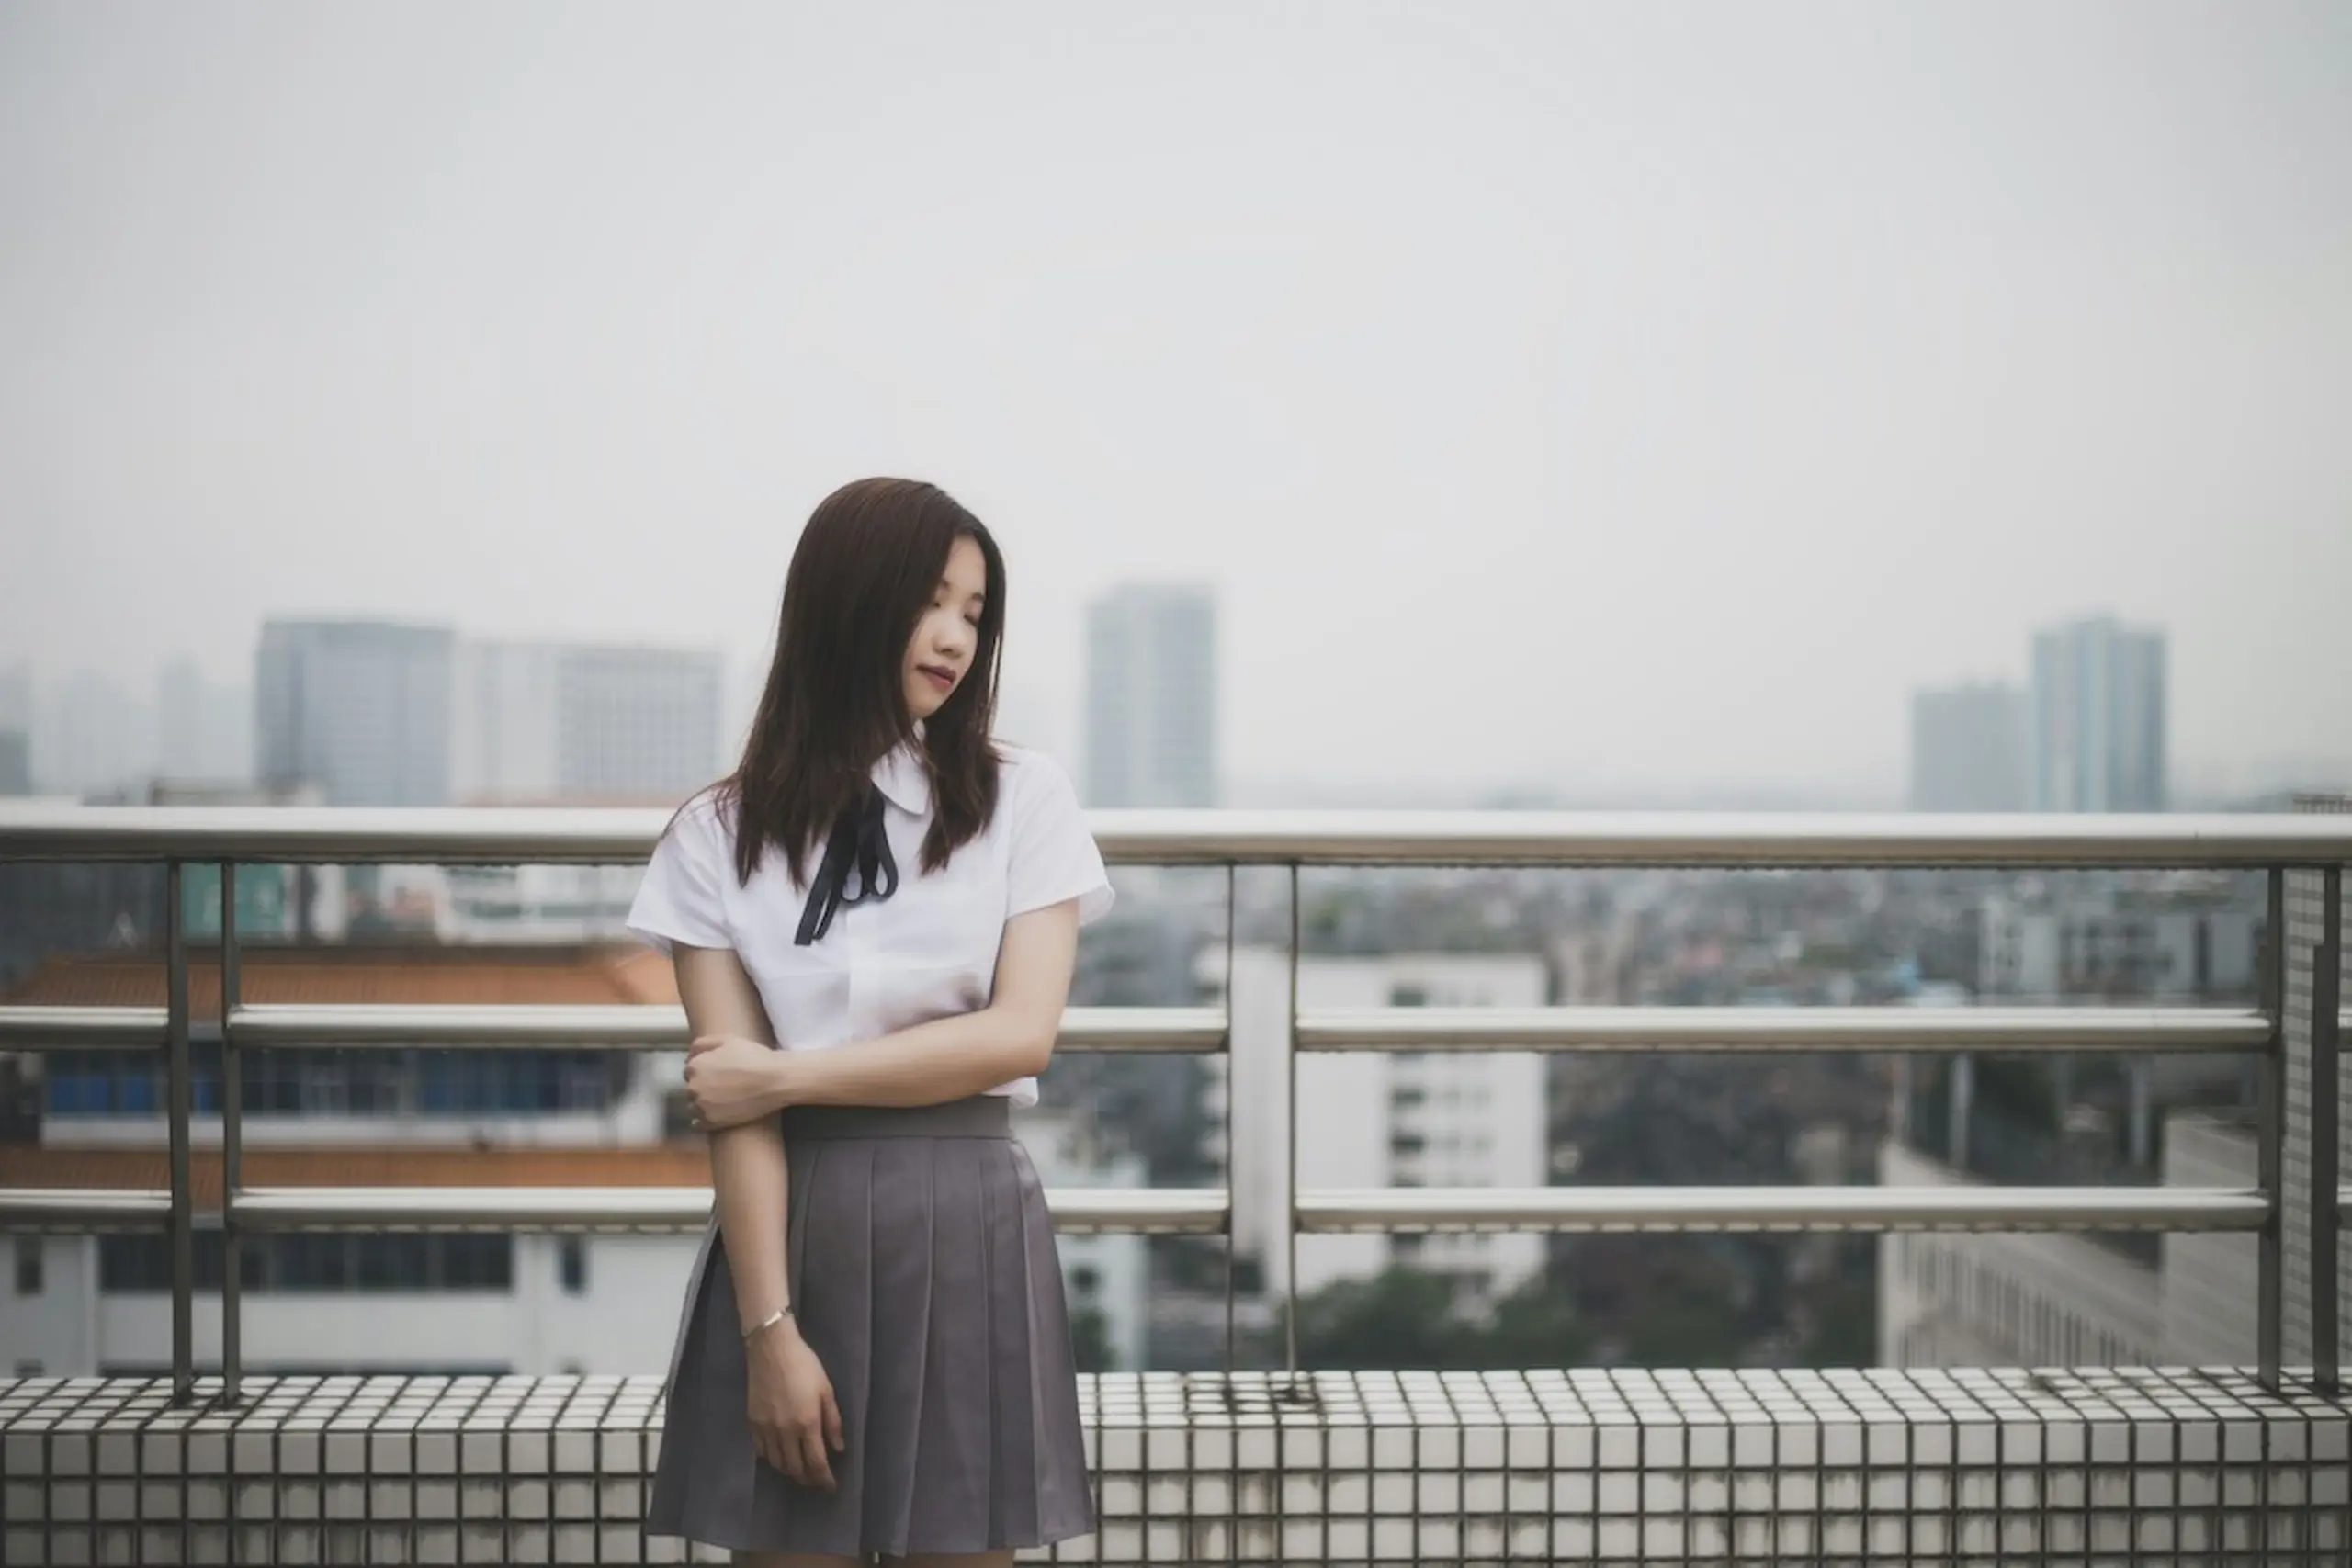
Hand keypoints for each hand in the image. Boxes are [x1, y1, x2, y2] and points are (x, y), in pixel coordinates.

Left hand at [684, 1035, 785, 1129]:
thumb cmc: (753, 1057)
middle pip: (691, 1089)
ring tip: (722, 1103)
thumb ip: (702, 1044)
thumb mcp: (728, 1040)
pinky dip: (704, 1120)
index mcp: (695, 1066)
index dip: (704, 1072)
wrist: (774, 1081)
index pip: (689, 1072)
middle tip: (723, 1088)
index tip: (717, 1075)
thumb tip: (688, 1056)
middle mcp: (693, 1087)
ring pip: (693, 1107)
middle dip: (703, 1088)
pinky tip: (719, 1115)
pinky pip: (697, 1124)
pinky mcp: (711, 1123)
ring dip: (702, 1105)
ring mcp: (701, 1106)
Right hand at [745, 1317, 843, 1488]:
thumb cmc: (805, 1365)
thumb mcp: (826, 1390)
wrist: (771, 1348)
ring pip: (777, 1464)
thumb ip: (833, 1421)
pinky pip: (761, 1451)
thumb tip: (839, 1448)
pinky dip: (772, 1459)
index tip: (831, 1486)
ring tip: (800, 1470)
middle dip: (808, 1479)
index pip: (817, 1463)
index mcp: (807, 1423)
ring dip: (790, 1472)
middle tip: (817, 1480)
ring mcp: (766, 1429)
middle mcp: (785, 1432)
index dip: (825, 1479)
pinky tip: (780, 1455)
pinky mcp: (752, 1423)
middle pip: (796, 1469)